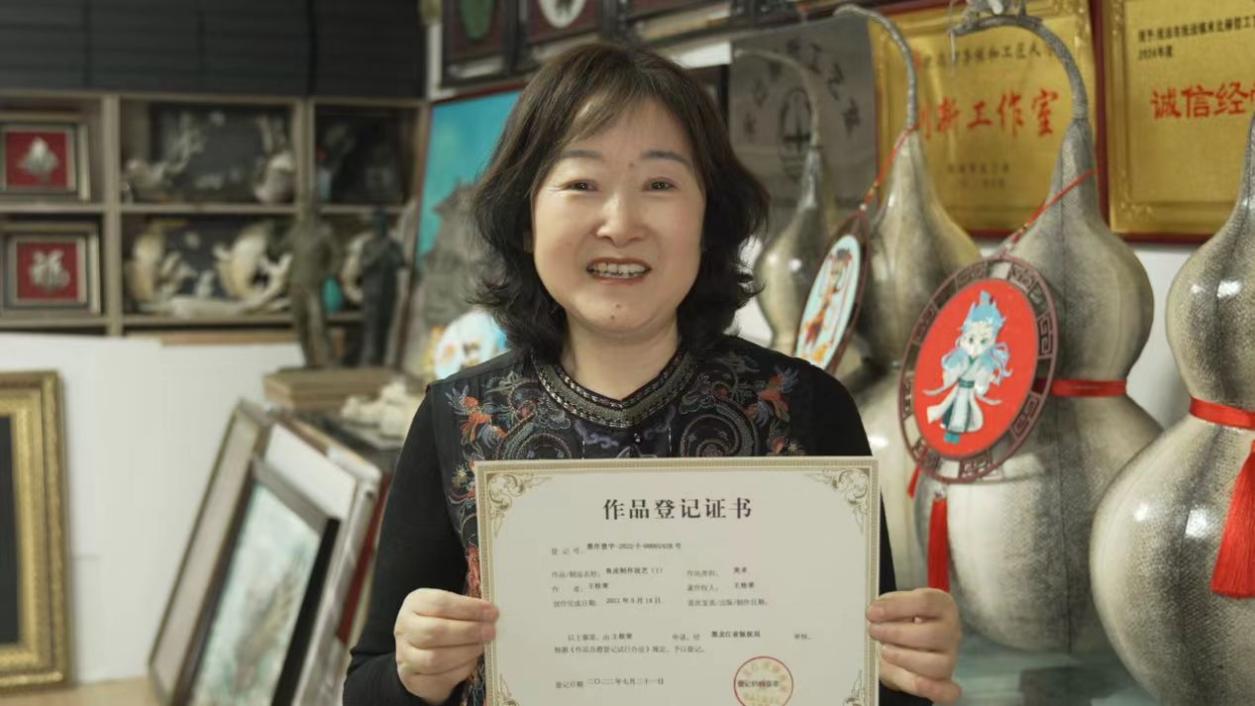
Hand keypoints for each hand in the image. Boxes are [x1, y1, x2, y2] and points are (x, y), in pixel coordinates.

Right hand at [394, 588, 497, 702]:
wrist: (420, 652)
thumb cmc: (441, 623)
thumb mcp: (449, 608)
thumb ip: (466, 609)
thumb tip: (491, 614)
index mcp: (415, 603)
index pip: (440, 603)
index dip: (468, 608)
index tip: (491, 612)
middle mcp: (404, 628)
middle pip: (435, 631)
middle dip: (468, 632)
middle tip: (490, 632)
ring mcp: (405, 655)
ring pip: (434, 658)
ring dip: (464, 653)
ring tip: (481, 647)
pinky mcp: (411, 678)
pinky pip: (437, 678)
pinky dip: (459, 671)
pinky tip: (471, 662)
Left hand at [868, 588, 961, 704]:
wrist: (904, 642)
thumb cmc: (901, 619)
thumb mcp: (894, 605)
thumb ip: (887, 605)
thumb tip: (876, 611)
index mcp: (942, 605)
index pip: (925, 603)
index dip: (896, 607)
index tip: (873, 612)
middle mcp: (951, 631)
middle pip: (931, 634)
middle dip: (896, 633)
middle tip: (874, 631)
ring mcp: (950, 657)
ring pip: (936, 664)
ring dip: (904, 658)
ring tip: (885, 650)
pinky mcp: (944, 680)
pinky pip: (946, 691)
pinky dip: (933, 690)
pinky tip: (917, 682)